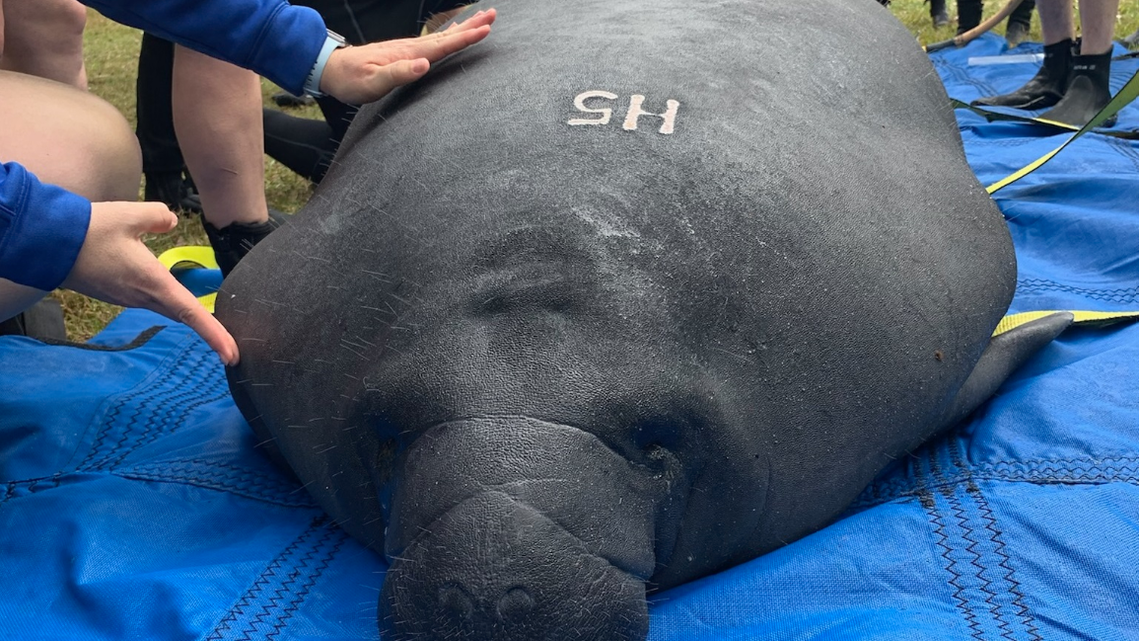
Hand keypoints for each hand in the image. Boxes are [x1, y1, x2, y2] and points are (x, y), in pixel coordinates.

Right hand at [62, 201, 239, 365]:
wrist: (48, 245)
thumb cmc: (89, 231)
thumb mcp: (129, 215)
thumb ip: (158, 216)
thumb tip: (171, 220)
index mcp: (153, 283)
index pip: (191, 313)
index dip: (214, 334)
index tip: (232, 355)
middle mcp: (142, 297)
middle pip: (183, 314)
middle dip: (208, 327)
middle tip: (231, 342)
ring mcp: (128, 298)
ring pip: (167, 306)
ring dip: (188, 309)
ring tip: (210, 307)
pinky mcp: (117, 293)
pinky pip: (150, 299)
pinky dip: (168, 297)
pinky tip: (172, 285)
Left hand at [319, 8, 495, 104]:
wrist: (332, 69)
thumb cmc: (352, 81)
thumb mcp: (374, 82)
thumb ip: (399, 73)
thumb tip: (424, 64)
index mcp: (409, 54)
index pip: (443, 45)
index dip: (466, 37)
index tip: (486, 29)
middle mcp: (411, 48)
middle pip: (447, 35)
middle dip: (471, 26)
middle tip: (493, 14)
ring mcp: (408, 48)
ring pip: (442, 36)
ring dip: (463, 28)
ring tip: (481, 19)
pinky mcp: (404, 53)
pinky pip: (433, 41)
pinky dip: (447, 35)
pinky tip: (451, 33)